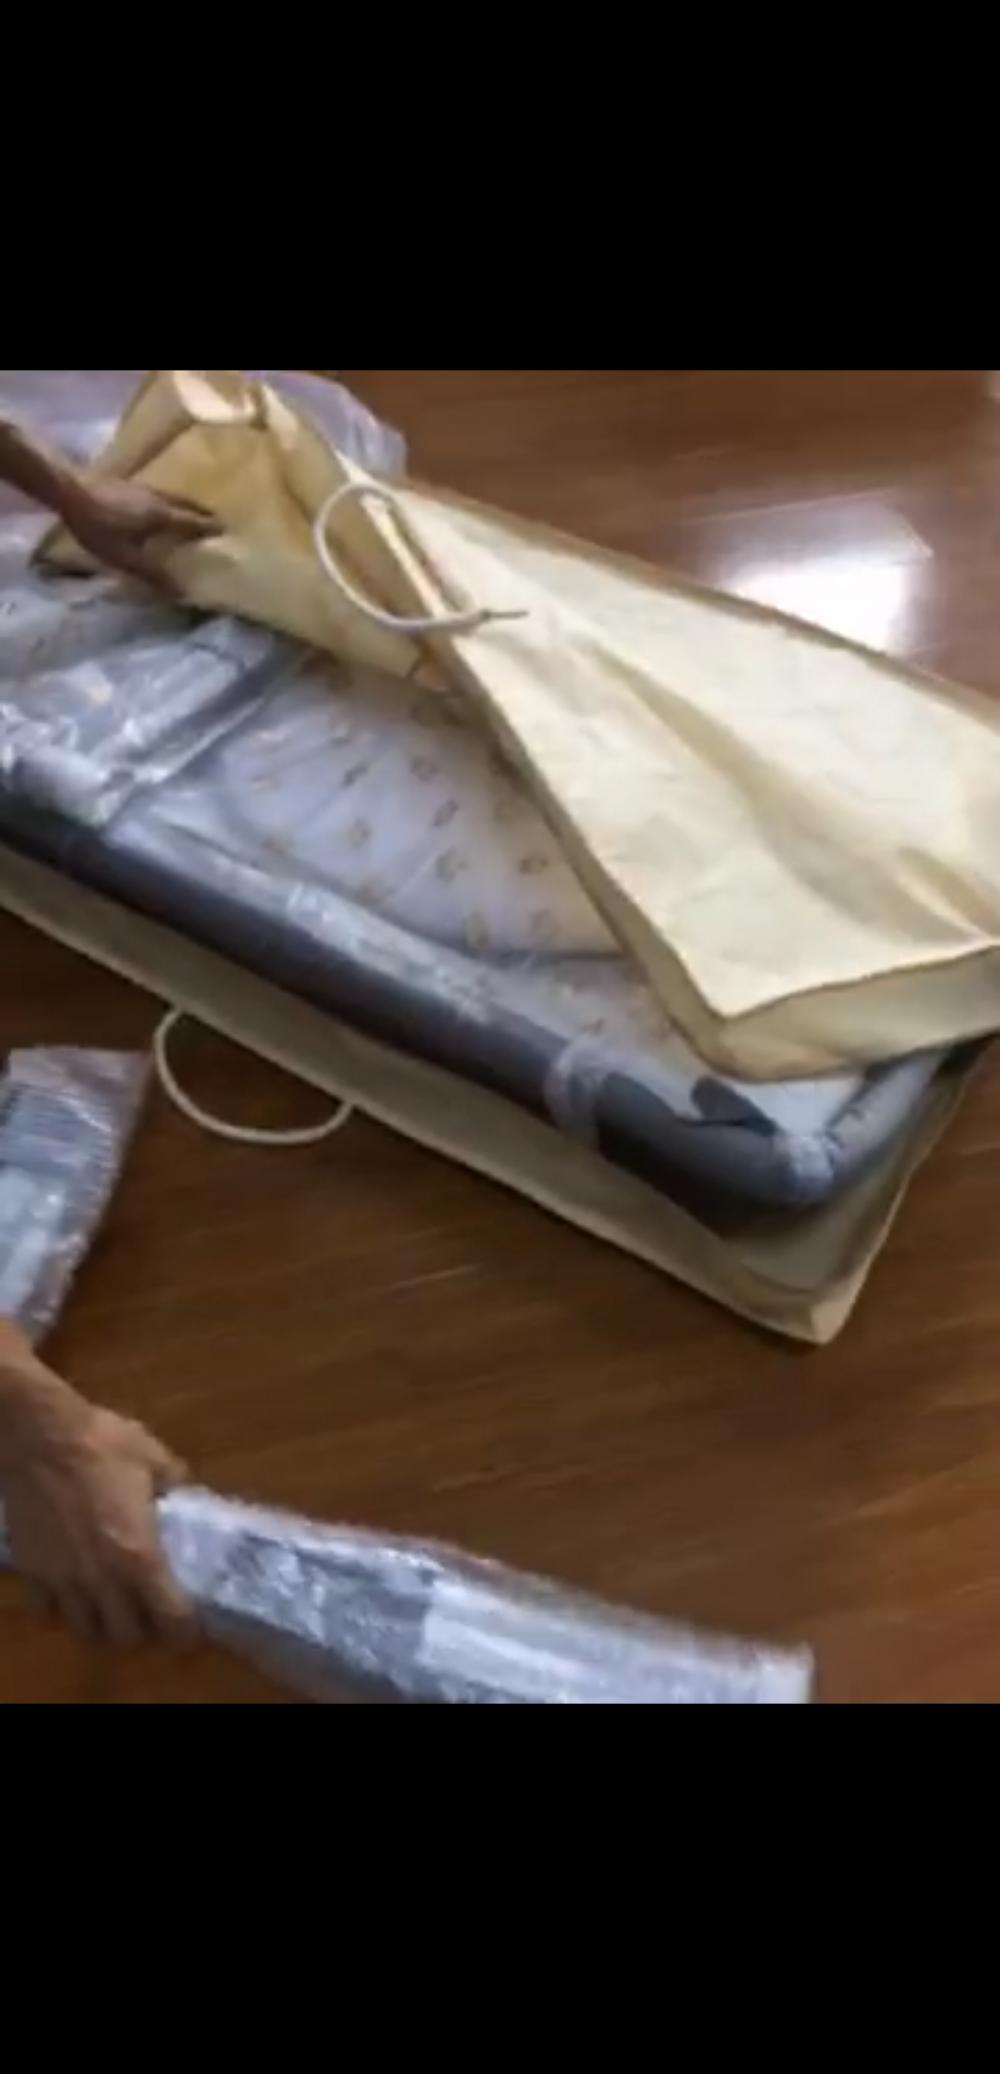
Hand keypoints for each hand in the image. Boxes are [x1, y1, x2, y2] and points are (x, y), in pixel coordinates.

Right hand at [1, 1365, 191, 1646]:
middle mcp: (103, 1579)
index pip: (170, 1619)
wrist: (39, 1434)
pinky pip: (45, 1608)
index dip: (183, 1630)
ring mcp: (63, 1579)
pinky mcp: (32, 1570)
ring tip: (110, 1606)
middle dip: (142, 1631)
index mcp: (140, 1556)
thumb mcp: (153, 1456)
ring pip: (84, 1630)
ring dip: (102, 1623)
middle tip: (150, 1613)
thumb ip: (176, 1481)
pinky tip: (69, 1587)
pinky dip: (59, 1606)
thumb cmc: (102, 1444)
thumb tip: (188, 1492)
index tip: (189, 1626)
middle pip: (125, 1636)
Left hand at [61, 474, 219, 591]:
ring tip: (192, 512)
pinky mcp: (128, 484)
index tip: (226, 528)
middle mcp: (158, 498)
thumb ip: (153, 574)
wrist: (70, 492)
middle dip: (203, 513)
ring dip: (186, 505)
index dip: (210, 526)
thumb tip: (182, 591)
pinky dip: (168, 501)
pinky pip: (158, 493)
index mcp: (162, 516)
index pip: (194, 521)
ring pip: (173, 496)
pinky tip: (159, 505)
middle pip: (187, 504)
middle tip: (215, 519)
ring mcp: (143, 488)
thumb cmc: (100, 527)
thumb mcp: (125, 558)